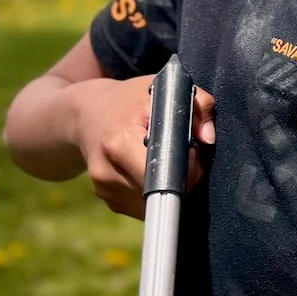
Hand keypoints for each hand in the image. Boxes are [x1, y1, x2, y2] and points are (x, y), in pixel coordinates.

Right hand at [67, 74, 214, 218]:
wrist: (87, 114)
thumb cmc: (131, 100)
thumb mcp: (163, 88)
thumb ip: (197, 105)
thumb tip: (208, 138)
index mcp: (120, 142)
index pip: (162, 174)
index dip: (186, 170)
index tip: (192, 155)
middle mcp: (107, 170)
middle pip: (160, 193)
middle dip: (182, 181)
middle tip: (184, 157)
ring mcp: (104, 188)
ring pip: (153, 204)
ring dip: (168, 189)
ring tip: (164, 161)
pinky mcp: (107, 199)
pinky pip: (142, 207)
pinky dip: (154, 193)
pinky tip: (149, 171)